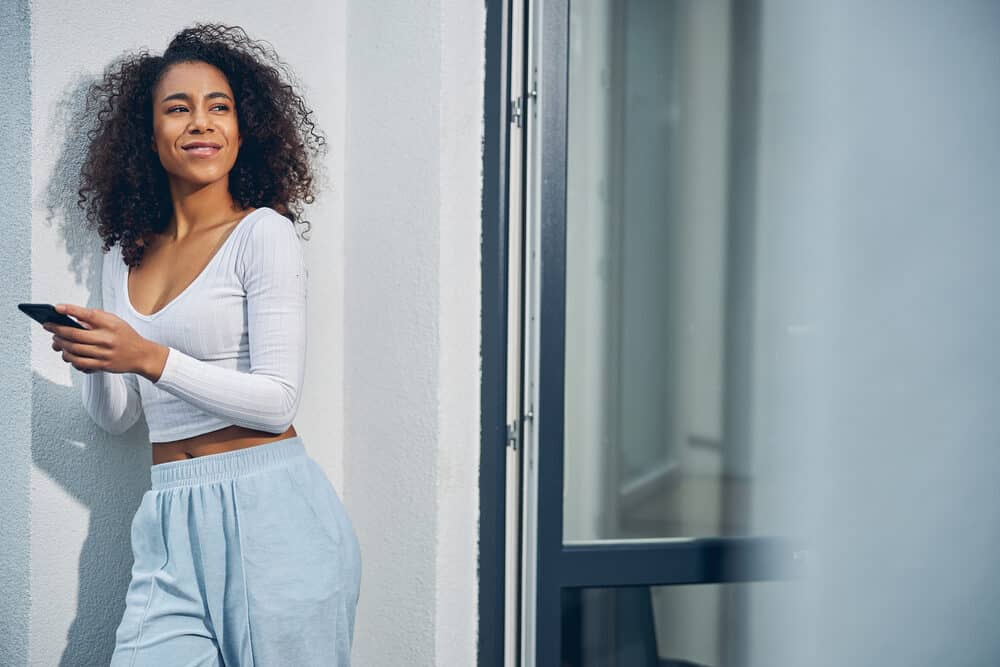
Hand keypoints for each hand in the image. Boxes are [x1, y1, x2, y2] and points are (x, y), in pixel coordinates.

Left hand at [44, 303, 168, 380]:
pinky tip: (66, 354)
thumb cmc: (126, 336)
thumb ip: (97, 318)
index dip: (70, 310)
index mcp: (110, 324)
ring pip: (74, 349)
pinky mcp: (102, 365)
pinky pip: (79, 363)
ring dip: (61, 344)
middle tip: (49, 327)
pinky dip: (69, 358)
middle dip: (57, 330)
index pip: (88, 315)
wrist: (142, 355)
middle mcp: (107, 338)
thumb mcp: (115, 322)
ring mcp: (104, 353)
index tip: (57, 307)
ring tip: (57, 340)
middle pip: (74, 334)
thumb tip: (73, 317)